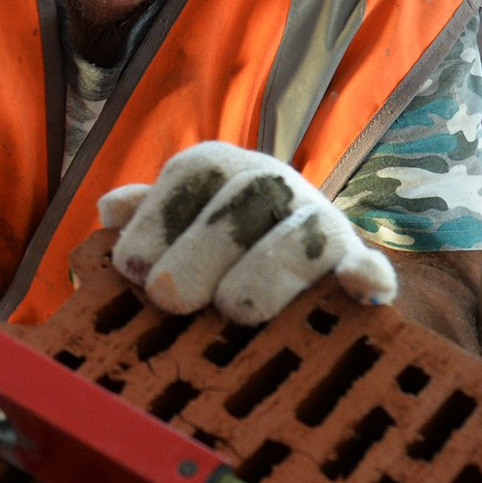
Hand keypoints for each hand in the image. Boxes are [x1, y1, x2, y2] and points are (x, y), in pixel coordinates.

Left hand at [97, 142, 396, 324]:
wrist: (294, 282)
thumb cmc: (210, 263)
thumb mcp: (174, 235)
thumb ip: (144, 223)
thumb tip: (110, 210)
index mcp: (225, 172)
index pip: (195, 172)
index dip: (160, 216)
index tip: (130, 268)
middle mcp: (277, 187)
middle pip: (249, 194)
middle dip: (203, 246)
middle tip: (169, 298)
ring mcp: (323, 225)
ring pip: (306, 229)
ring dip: (269, 267)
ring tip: (234, 310)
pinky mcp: (358, 269)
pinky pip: (371, 264)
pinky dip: (367, 276)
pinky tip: (358, 290)